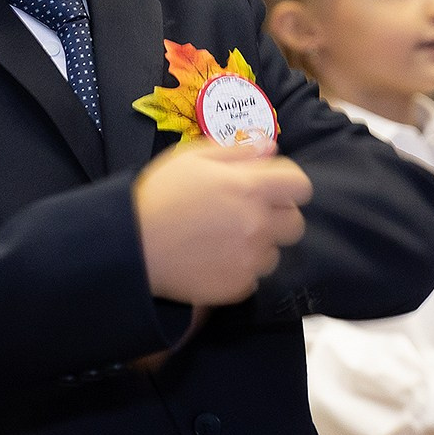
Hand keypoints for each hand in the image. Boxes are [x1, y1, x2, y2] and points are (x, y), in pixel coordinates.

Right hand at [133, 140, 311, 307]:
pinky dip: (240, 268)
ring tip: (224, 239)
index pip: (301, 186)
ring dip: (258, 245)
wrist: (132, 244)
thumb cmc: (160, 194)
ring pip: (274, 252)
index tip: (269, 187)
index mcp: (251, 187)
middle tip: (245, 213)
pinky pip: (254, 276)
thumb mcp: (191, 157)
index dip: (287, 185)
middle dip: (276, 216)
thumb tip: (270, 148)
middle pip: (295, 223)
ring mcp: (250, 259)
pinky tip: (214, 258)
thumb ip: (237, 151)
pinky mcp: (239, 286)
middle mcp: (258, 224)